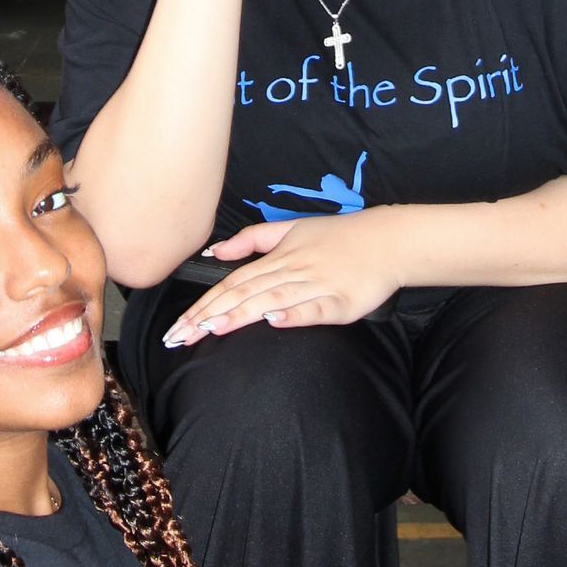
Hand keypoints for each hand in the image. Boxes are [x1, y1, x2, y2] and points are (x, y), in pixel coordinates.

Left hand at [160, 212, 402, 345]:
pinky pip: (316, 309)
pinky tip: (274, 321)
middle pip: (244, 294)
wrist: (387, 240)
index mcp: (278, 258)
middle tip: (180, 337)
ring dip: (242, 314)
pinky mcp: (341, 302)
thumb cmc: (339, 237)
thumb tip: (216, 251)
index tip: (179, 325)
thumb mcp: (290, 229)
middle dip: (210, 315)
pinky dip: (295, 314)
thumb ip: (252, 240)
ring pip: (272, 299)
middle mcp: (292, 271)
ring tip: (213, 328)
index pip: (232, 283)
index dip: (204, 303)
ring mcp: (317, 286)